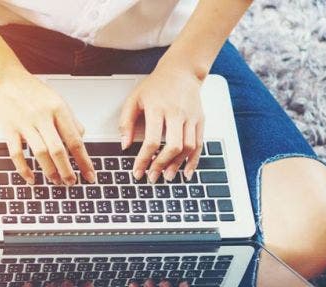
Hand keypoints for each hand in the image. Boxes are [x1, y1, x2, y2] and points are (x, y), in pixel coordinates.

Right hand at [0, 67, 95, 185]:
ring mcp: (25, 123)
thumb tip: (81, 139)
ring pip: (40, 153)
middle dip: (67, 170)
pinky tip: (31, 178)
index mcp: (58, 109)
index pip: (75, 140)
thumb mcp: (57, 100)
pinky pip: (17, 153)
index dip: (84, 161)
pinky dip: (24, 169)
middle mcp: (43, 116)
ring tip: (56, 181)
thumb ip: (70, 120)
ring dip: (49, 171)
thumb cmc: (32, 90)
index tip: (90, 175)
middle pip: (58, 150)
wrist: (5, 78)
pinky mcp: (9, 129)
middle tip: (72, 183)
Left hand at [119, 63, 203, 183]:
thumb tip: (124, 146)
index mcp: (158, 108)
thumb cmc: (156, 86)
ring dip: (177, 165)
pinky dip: (193, 160)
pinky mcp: (200, 119)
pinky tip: (186, 172)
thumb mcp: (134, 99)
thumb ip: (126, 122)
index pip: (151, 139)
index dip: (144, 159)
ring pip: (188, 147)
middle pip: (173, 145)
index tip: (137, 171)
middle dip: (162, 165)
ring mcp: (191, 116)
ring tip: (167, 176)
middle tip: (152, 177)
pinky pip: (199, 144)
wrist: (182, 70)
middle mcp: (177, 112)